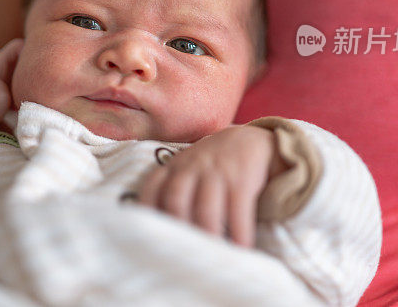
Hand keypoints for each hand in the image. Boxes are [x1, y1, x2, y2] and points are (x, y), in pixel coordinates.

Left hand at [138, 124, 285, 247]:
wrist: (250, 140)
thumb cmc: (211, 164)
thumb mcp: (188, 168)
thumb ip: (171, 190)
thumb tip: (156, 230)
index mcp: (174, 167)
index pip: (152, 187)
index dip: (146, 211)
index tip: (146, 235)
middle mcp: (191, 168)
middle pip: (176, 200)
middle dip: (177, 228)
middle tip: (180, 255)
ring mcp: (216, 172)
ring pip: (205, 208)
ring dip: (207, 235)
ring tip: (210, 258)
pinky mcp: (241, 178)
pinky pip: (238, 209)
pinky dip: (239, 232)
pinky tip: (241, 249)